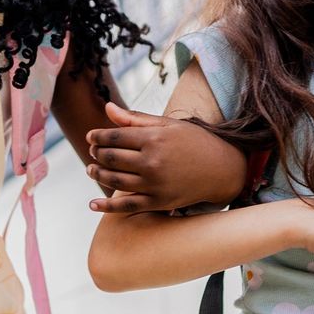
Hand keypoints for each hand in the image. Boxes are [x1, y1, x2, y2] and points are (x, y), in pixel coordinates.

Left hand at [85, 103, 247, 212]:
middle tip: (92, 152)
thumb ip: (135, 119)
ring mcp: (155, 184)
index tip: (91, 137)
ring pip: (115, 181)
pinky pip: (127, 206)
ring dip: (98, 175)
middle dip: (97, 154)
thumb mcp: (167, 125)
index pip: (114, 137)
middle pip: (112, 158)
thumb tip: (107, 107)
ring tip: (91, 170)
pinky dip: (107, 206)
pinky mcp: (159, 202)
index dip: (98, 137)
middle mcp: (152, 162)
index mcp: (154, 139)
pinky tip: (92, 204)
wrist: (222, 169)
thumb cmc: (193, 141)